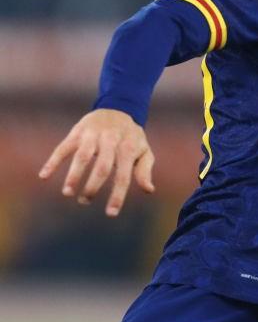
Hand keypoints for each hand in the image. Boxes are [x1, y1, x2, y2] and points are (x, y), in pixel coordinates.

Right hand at [38, 108, 155, 216]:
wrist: (118, 108)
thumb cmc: (131, 137)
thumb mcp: (143, 151)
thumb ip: (144, 170)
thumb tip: (149, 190)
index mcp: (128, 148)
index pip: (123, 176)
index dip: (117, 195)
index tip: (110, 213)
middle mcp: (110, 141)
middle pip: (102, 167)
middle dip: (93, 187)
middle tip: (85, 201)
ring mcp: (92, 136)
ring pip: (81, 156)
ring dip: (73, 175)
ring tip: (67, 193)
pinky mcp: (77, 133)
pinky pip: (63, 147)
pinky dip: (53, 161)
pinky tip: (44, 175)